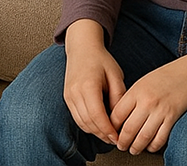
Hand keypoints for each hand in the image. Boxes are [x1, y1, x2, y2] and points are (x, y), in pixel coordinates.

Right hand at [62, 20, 125, 146]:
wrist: (82, 47)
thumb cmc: (101, 59)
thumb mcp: (115, 75)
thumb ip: (118, 97)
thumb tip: (119, 120)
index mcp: (88, 85)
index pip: (97, 116)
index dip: (107, 130)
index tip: (118, 138)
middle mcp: (75, 92)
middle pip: (88, 122)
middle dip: (102, 134)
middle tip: (115, 140)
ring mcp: (69, 95)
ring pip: (82, 122)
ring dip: (95, 132)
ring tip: (108, 135)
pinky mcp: (67, 97)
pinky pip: (77, 117)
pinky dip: (88, 125)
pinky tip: (98, 125)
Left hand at [110, 49, 186, 154]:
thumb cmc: (165, 77)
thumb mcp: (143, 82)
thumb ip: (132, 98)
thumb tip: (120, 117)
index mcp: (136, 91)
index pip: (117, 114)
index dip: (112, 126)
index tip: (111, 131)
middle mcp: (147, 101)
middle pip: (128, 129)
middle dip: (122, 142)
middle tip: (120, 145)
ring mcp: (160, 111)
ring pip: (143, 138)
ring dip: (136, 148)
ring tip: (133, 150)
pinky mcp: (172, 119)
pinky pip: (160, 139)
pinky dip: (153, 147)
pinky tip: (149, 147)